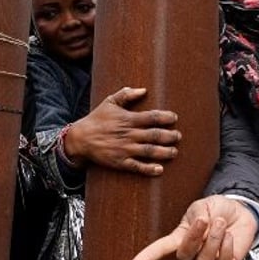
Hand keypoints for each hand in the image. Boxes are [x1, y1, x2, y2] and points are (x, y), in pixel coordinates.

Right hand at [65, 87, 179, 174]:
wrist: (80, 138)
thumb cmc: (97, 119)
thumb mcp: (109, 102)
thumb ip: (126, 95)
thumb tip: (143, 89)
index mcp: (128, 119)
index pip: (151, 117)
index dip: (165, 118)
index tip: (174, 118)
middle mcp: (128, 134)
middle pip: (154, 135)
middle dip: (169, 136)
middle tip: (178, 136)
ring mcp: (125, 149)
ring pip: (149, 151)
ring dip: (164, 152)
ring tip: (174, 152)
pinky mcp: (120, 162)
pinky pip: (137, 166)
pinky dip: (149, 169)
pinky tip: (160, 169)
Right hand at [128, 196, 257, 259]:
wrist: (239, 212)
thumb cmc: (217, 209)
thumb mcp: (203, 206)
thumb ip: (198, 214)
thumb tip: (200, 226)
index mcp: (180, 237)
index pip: (160, 249)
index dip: (146, 258)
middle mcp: (192, 253)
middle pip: (184, 254)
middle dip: (194, 237)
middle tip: (204, 220)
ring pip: (204, 259)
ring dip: (214, 238)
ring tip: (221, 222)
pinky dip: (226, 248)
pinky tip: (229, 236)